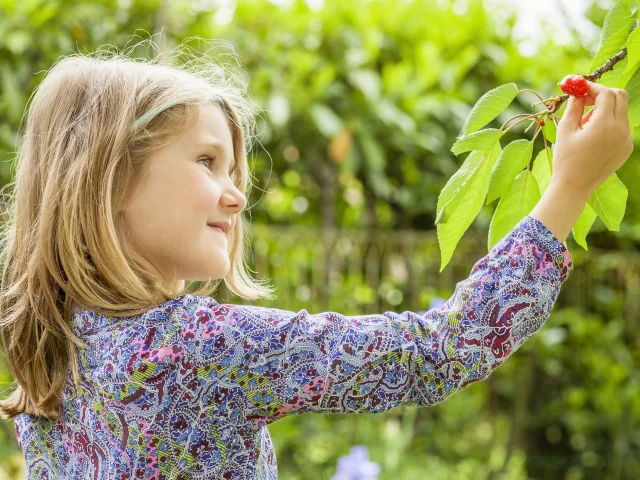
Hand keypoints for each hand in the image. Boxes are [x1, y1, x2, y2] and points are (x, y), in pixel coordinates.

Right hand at [551, 80, 633, 197]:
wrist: (574, 187)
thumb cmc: (565, 159)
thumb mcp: (565, 130)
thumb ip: (574, 107)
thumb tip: (577, 91)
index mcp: (604, 125)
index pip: (605, 94)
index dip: (592, 87)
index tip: (580, 88)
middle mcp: (620, 130)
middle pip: (619, 97)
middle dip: (602, 94)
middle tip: (585, 101)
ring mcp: (626, 140)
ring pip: (621, 112)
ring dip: (604, 110)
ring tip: (585, 126)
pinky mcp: (627, 148)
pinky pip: (621, 126)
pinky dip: (609, 124)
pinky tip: (593, 138)